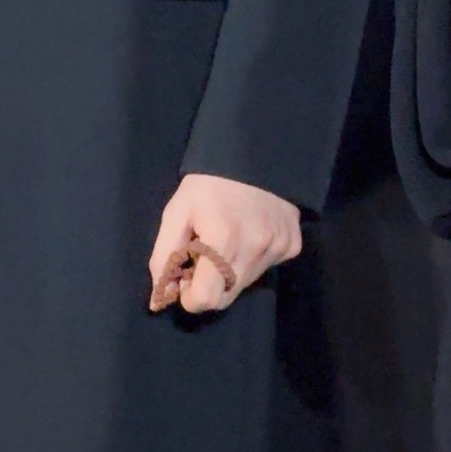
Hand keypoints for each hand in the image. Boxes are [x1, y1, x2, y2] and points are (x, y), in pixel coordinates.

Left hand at [147, 174, 301, 314]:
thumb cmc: (208, 184)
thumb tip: (158, 299)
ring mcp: (278, 246)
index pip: (205, 299)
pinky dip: (253, 260)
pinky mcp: (292, 244)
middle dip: (209, 287)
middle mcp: (255, 247)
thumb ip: (163, 256)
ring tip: (227, 241)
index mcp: (223, 239)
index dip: (189, 295)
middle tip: (204, 257)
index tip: (186, 276)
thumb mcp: (176, 211)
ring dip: (230, 273)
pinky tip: (249, 234)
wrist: (253, 152)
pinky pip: (267, 268)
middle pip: (225, 298)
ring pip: (245, 284)